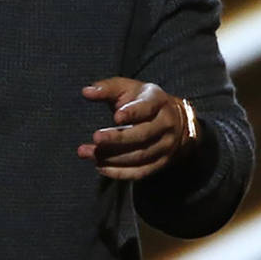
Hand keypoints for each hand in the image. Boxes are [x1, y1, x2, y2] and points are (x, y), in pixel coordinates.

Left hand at [77, 77, 193, 179]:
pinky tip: (101, 166)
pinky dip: (120, 172)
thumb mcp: (128, 88)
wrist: (175, 120)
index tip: (116, 117)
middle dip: (117, 139)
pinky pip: (140, 172)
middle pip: (142, 135)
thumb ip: (107, 89)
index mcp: (158, 101)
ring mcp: (166, 145)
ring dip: (112, 157)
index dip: (132, 113)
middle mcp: (165, 124)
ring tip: (90, 154)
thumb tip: (86, 92)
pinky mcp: (161, 163)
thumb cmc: (143, 100)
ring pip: (140, 156)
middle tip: (96, 137)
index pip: (146, 108)